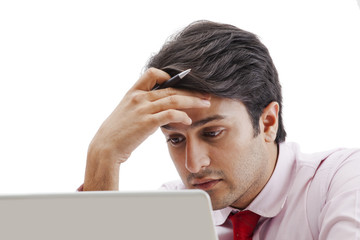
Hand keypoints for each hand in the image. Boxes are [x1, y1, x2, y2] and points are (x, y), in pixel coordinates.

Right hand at [83, 68, 210, 189]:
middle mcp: (139, 97)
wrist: (105, 147)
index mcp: (133, 93)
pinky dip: (182, 116)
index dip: (167, 75)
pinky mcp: (147, 122)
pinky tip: (188, 121)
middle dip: (191, 91)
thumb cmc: (116, 132)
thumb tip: (158, 107)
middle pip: (171, 88)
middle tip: (205, 94)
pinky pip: (171, 114)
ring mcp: (143, 109)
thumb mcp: (126, 112)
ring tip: (205, 104)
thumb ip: (140, 106)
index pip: (152, 73)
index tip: (181, 83)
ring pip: (174, 99)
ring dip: (193, 101)